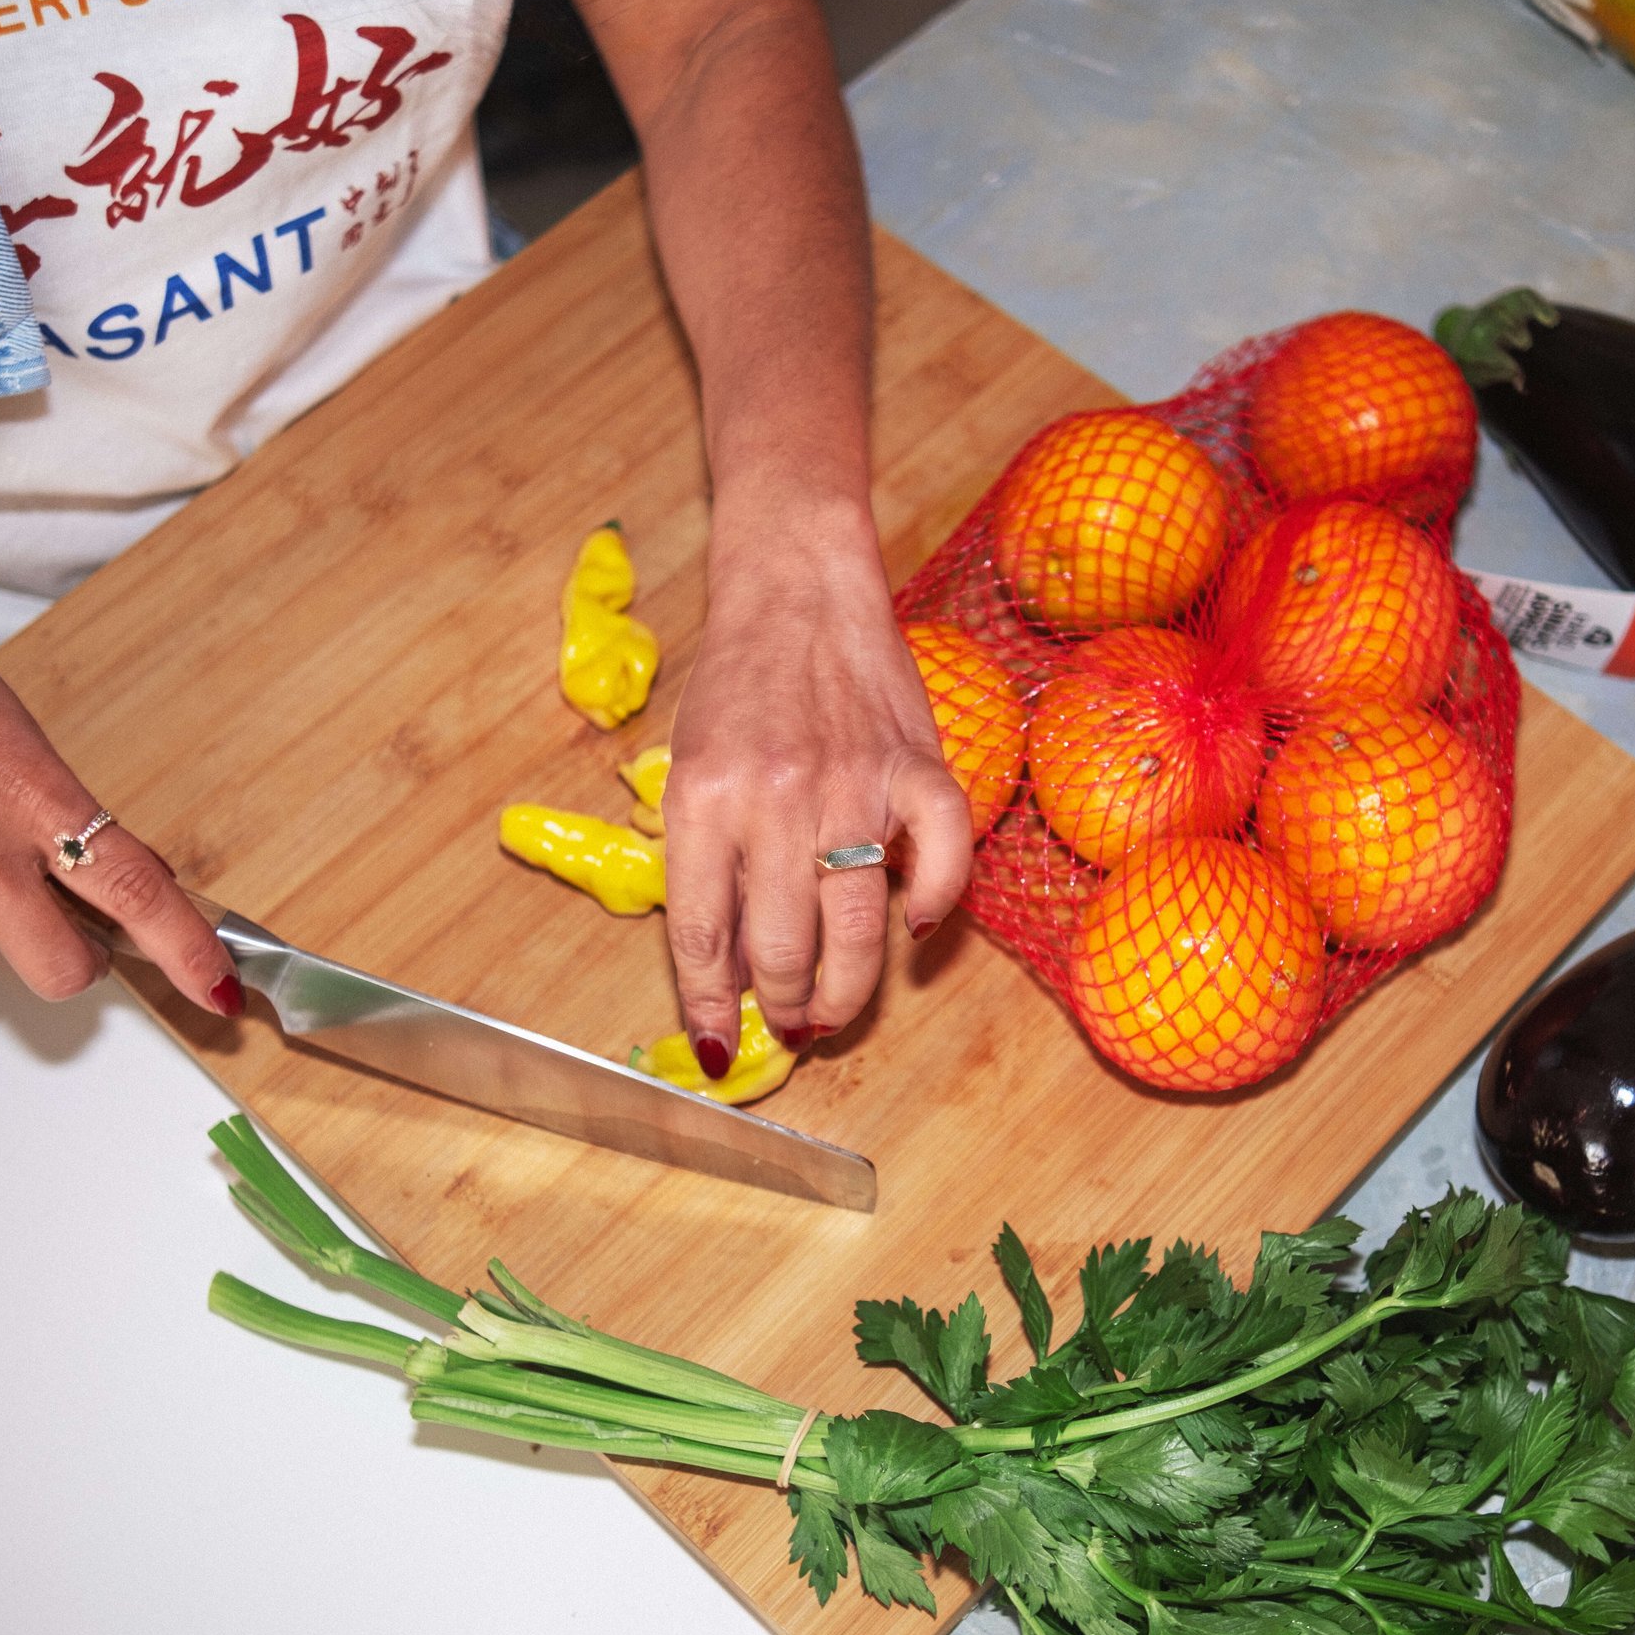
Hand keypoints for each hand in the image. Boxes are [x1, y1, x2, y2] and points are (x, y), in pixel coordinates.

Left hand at [661, 496, 971, 1071]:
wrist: (799, 589)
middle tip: (791, 1022)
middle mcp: (776, 801)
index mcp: (704, 801)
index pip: (704, 936)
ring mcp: (853, 787)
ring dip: (847, 990)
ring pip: (856, 930)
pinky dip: (934, 906)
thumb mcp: (692, 770)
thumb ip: (707, 862)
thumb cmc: (737, 684)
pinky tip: (915, 926)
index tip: (721, 1045)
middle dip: (785, 1007)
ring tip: (836, 1009)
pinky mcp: (919, 767)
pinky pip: (943, 862)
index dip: (711, 1005)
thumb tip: (734, 966)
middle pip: (782, 949)